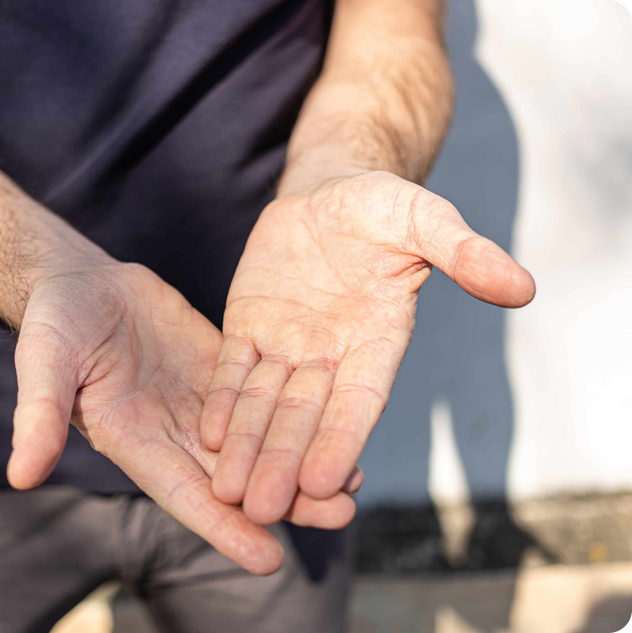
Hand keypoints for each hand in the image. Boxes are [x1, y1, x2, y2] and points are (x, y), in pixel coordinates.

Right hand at [6, 260, 355, 574]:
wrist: (80, 283)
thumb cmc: (54, 323)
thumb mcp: (45, 364)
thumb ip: (39, 416)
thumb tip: (21, 474)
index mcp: (134, 441)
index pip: (184, 495)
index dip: (224, 527)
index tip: (269, 558)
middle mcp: (175, 431)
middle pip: (235, 477)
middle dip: (284, 500)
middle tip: (339, 515)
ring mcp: (202, 401)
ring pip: (259, 442)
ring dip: (301, 462)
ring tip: (352, 481)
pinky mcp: (222, 367)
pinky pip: (264, 396)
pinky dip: (296, 414)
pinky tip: (335, 421)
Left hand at [201, 171, 534, 524]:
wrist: (329, 193)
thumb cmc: (383, 206)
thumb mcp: (424, 219)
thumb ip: (465, 253)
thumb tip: (523, 288)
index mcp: (377, 340)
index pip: (360, 401)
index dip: (342, 439)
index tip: (322, 483)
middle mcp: (330, 354)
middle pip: (305, 416)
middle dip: (282, 462)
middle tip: (261, 510)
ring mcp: (286, 343)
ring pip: (263, 404)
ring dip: (246, 446)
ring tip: (226, 492)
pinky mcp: (249, 326)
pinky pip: (233, 369)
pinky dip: (224, 401)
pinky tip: (208, 435)